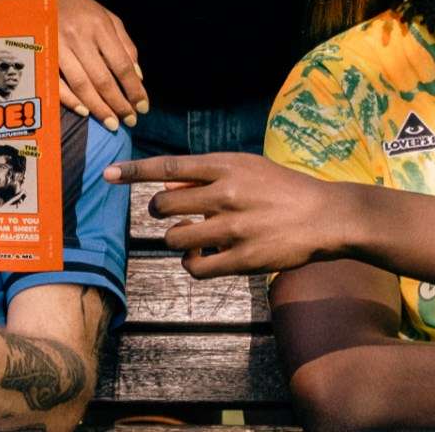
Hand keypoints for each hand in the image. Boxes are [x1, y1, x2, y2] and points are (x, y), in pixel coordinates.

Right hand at [56, 0, 146, 131]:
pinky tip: (85, 111)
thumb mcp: (108, 17)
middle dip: (118, 103)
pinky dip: (71, 100)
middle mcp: (79, 37)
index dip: (134, 88)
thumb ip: (125, 45)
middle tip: (130, 121)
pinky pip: (57, 83)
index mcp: (99, 26)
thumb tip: (137, 76)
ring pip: (81, 84)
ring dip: (98, 108)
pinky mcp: (42, 55)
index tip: (143, 107)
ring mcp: (58, 47)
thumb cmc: (79, 8)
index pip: (121, 64)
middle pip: (102, 78)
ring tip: (112, 123)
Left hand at [105, 153, 347, 275]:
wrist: (326, 216)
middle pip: (163, 206)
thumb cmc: (282, 189)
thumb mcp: (246, 168)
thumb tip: (166, 187)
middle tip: (178, 215)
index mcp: (225, 166)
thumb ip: (206, 176)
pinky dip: (193, 264)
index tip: (109, 174)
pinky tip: (203, 257)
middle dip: (161, 211)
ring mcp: (233, 228)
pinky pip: (195, 267)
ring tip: (194, 235)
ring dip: (177, 239)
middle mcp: (225, 194)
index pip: (167, 167)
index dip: (133, 171)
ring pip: (174, 238)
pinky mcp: (242, 258)